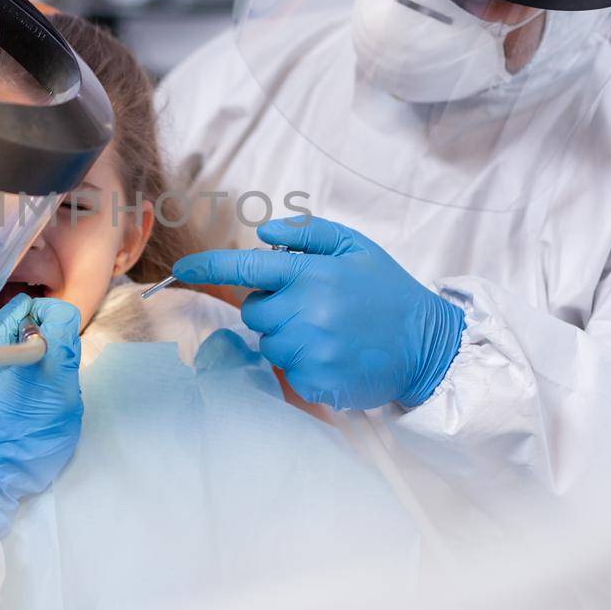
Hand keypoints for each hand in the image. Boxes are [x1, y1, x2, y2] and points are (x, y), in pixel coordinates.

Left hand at [172, 216, 464, 409]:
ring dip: (288, 337)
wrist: (428, 345)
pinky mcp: (315, 379)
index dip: (208, 267)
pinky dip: (302, 364)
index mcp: (312, 272)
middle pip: (253, 310)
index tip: (182, 269)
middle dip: (272, 307)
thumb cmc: (388, 292)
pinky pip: (286, 370)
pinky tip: (333, 354)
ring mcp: (310, 346)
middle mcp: (307, 308)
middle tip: (310, 306)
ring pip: (268, 342)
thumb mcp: (356, 247)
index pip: (245, 267)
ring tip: (328, 331)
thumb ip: (308, 233)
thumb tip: (264, 230)